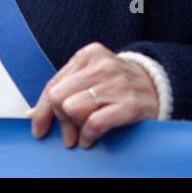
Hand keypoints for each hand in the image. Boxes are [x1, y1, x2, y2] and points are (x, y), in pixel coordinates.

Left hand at [28, 42, 158, 148]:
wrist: (159, 87)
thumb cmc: (118, 85)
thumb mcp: (91, 78)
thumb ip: (64, 91)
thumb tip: (32, 115)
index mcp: (89, 54)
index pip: (53, 85)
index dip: (42, 110)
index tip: (38, 128)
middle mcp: (102, 65)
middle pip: (59, 98)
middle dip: (60, 120)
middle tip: (68, 134)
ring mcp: (117, 83)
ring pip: (73, 109)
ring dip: (76, 128)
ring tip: (84, 132)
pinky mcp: (130, 104)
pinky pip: (94, 123)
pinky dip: (89, 135)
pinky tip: (91, 138)